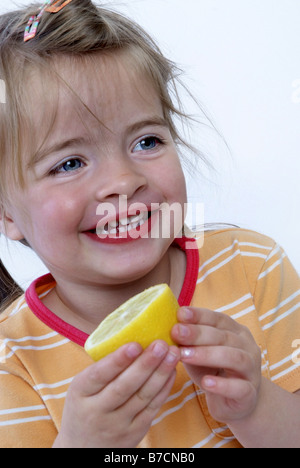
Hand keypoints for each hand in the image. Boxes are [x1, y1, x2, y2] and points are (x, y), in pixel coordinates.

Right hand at [53, 340, 179, 447]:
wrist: (82, 449)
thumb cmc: (84, 406)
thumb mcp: (81, 388)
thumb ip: (102, 369)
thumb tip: (131, 333)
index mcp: (80, 393)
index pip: (99, 375)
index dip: (118, 360)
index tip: (135, 343)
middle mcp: (96, 411)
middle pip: (124, 386)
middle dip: (146, 364)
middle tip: (162, 343)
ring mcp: (117, 425)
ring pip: (142, 397)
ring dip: (160, 373)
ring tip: (173, 353)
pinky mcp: (134, 433)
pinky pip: (152, 408)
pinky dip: (164, 389)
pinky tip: (172, 371)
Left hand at [171, 307, 261, 423]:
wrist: (234, 402)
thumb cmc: (212, 370)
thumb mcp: (198, 351)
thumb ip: (187, 340)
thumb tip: (167, 325)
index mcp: (234, 331)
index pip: (218, 319)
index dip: (199, 315)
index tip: (180, 314)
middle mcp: (247, 346)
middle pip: (224, 336)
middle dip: (198, 333)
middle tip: (176, 333)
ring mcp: (252, 369)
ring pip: (234, 358)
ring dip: (208, 354)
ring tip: (184, 355)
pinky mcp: (250, 393)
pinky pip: (240, 387)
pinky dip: (222, 385)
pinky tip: (205, 382)